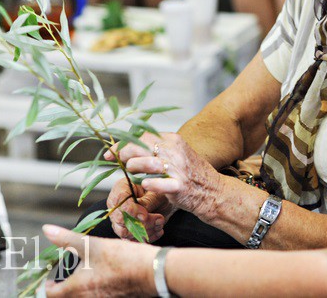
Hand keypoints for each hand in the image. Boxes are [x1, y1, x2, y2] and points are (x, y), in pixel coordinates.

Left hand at [43, 225, 158, 296]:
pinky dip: (94, 290)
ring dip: (79, 289)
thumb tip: (47, 230)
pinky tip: (104, 276)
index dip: (47, 285)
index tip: (51, 277)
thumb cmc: (123, 259)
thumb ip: (67, 239)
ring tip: (86, 273)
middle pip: (66, 297)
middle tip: (67, 274)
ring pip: (82, 297)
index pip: (51, 294)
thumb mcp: (93, 245)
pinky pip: (97, 297)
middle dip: (63, 287)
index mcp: (77, 288)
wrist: (154, 272)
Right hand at [106, 177, 170, 242]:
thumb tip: (141, 216)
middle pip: (120, 219)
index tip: (145, 215)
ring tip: (160, 224)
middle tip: (158, 219)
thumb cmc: (160, 191)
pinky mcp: (126, 229)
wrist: (166, 200)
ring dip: (145, 231)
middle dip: (140, 223)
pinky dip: (146, 237)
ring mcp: (119, 218)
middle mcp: (117, 204)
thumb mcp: (157, 192)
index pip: (119, 200)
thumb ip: (148, 201)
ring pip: (124, 232)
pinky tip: (158, 231)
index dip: (131, 210)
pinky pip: (131, 239)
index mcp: (122, 187)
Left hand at [107, 133, 221, 221]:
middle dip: (123, 152)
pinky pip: (159, 183)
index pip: (143, 135)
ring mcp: (178, 169)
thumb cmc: (191, 175)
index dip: (123, 142)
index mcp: (174, 140)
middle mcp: (176, 152)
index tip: (112, 151)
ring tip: (131, 172)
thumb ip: (158, 149)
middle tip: (114, 160)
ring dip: (134, 166)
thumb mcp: (177, 154)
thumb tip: (130, 147)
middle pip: (141, 146)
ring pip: (148, 162)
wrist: (214, 191)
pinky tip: (145, 184)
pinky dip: (149, 183)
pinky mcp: (179, 186)